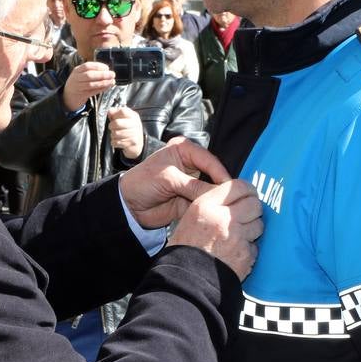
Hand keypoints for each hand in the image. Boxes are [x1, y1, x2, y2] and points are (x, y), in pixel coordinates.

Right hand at [62, 61, 114, 111]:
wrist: (68, 96)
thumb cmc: (79, 83)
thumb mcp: (82, 74)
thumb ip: (92, 72)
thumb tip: (108, 70)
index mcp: (77, 70)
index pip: (87, 66)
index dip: (98, 66)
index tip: (107, 67)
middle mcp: (76, 78)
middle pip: (89, 75)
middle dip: (102, 74)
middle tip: (112, 74)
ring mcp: (78, 87)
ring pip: (91, 84)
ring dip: (103, 82)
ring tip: (112, 81)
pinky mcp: (81, 95)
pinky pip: (92, 92)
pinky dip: (101, 89)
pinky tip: (107, 86)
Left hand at [107, 105, 143, 159]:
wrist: (138, 143)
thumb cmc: (128, 129)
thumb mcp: (123, 119)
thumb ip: (115, 113)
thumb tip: (109, 111)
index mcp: (133, 116)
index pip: (122, 111)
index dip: (115, 114)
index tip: (113, 117)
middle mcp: (135, 123)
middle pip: (117, 122)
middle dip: (111, 126)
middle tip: (112, 127)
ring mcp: (135, 133)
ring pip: (116, 133)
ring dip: (112, 135)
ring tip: (116, 135)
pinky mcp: (132, 143)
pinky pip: (116, 142)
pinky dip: (114, 142)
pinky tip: (118, 141)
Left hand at [121, 137, 238, 227]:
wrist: (129, 206)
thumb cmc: (141, 183)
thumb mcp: (168, 179)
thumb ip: (193, 185)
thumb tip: (217, 192)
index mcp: (185, 150)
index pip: (209, 160)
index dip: (220, 173)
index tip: (229, 187)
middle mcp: (191, 164)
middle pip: (214, 174)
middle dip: (220, 186)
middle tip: (231, 198)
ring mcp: (192, 183)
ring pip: (211, 190)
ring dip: (216, 198)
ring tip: (225, 206)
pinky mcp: (191, 199)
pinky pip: (205, 202)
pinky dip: (210, 207)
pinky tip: (216, 212)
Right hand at [168, 179, 262, 280]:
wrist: (185, 281)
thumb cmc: (184, 249)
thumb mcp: (189, 218)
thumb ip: (212, 205)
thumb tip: (235, 199)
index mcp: (206, 206)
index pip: (239, 186)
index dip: (248, 190)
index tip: (249, 194)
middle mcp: (223, 218)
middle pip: (254, 204)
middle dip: (253, 209)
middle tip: (247, 215)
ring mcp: (237, 238)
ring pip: (258, 225)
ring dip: (252, 229)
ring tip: (240, 236)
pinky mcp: (245, 256)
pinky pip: (255, 247)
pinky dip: (248, 250)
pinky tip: (236, 253)